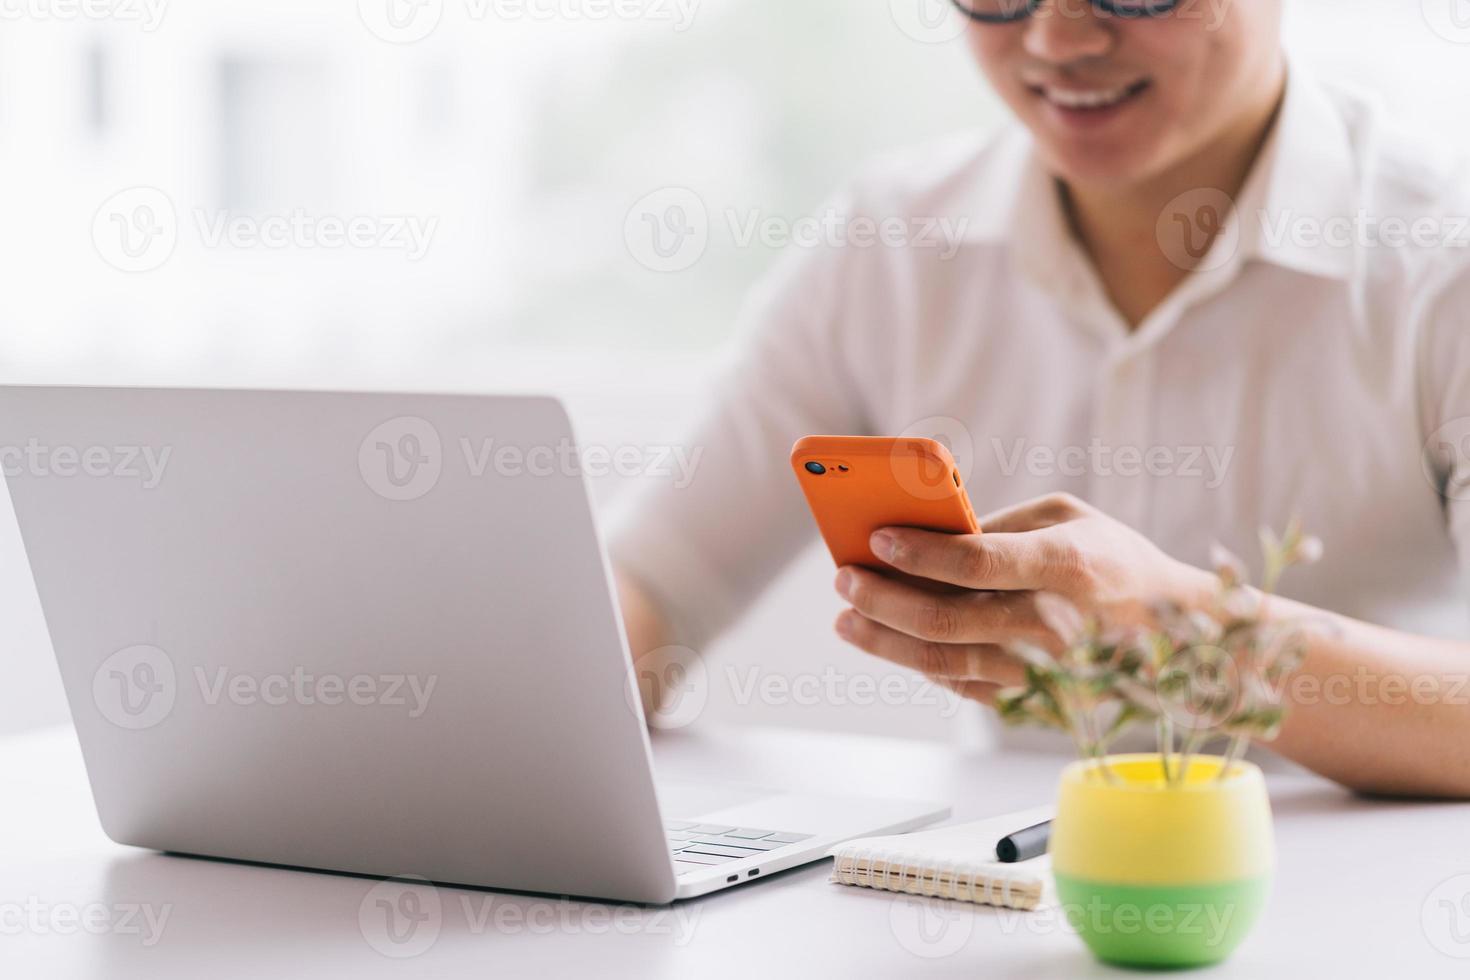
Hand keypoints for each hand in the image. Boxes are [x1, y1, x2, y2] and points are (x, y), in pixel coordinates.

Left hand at [832, 493, 1214, 704]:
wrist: (1182, 637)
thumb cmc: (1115, 560)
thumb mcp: (1067, 517)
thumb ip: (997, 524)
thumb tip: (924, 536)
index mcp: (1067, 566)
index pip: (976, 561)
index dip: (917, 552)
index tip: (874, 538)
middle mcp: (1055, 625)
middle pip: (945, 620)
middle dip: (881, 599)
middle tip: (844, 579)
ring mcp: (1046, 673)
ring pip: (942, 663)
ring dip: (883, 640)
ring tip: (847, 616)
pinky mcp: (1037, 704)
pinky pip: (961, 685)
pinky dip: (918, 663)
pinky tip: (890, 640)